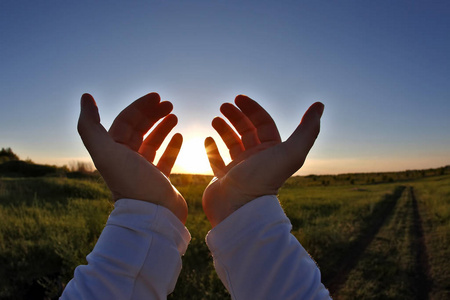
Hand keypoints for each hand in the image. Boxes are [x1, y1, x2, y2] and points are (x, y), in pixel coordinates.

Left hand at [77, 93, 187, 223]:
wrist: (153, 215)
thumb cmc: (131, 182)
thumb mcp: (105, 151)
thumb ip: (90, 125)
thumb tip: (85, 96)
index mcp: (112, 151)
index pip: (125, 121)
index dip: (140, 107)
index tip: (157, 97)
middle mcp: (125, 159)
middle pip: (138, 129)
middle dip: (153, 114)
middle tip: (169, 104)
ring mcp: (143, 170)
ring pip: (152, 142)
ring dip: (162, 127)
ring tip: (175, 116)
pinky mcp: (158, 180)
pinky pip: (165, 158)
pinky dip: (172, 145)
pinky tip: (180, 135)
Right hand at [203, 95, 323, 226]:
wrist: (240, 210)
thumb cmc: (262, 180)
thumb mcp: (290, 152)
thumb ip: (307, 129)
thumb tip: (320, 105)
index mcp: (272, 152)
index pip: (263, 124)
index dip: (252, 109)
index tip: (237, 98)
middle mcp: (257, 159)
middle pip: (247, 131)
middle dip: (237, 116)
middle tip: (223, 106)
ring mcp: (240, 169)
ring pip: (232, 144)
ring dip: (225, 129)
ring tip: (215, 118)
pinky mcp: (224, 179)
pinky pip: (218, 160)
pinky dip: (212, 148)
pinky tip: (207, 138)